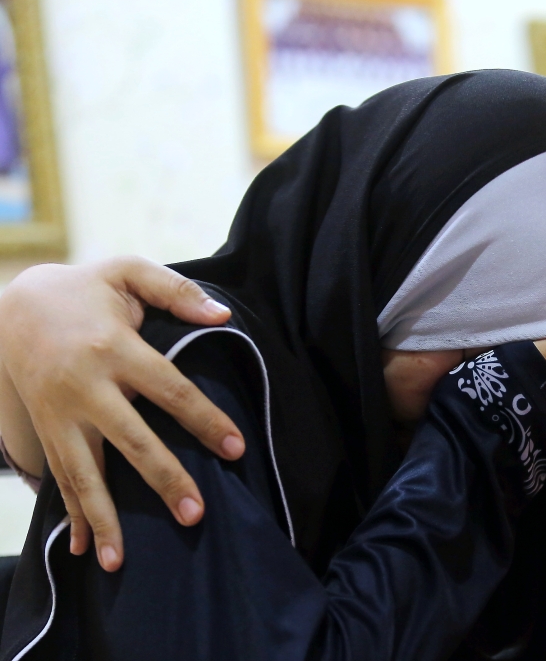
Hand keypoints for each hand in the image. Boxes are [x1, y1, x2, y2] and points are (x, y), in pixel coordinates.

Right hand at [0, 257, 240, 570]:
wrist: (9, 305)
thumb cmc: (83, 289)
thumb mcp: (127, 271)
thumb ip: (177, 290)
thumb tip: (223, 315)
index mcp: (113, 347)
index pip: (170, 390)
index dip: (204, 420)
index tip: (235, 448)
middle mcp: (86, 386)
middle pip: (131, 440)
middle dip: (163, 480)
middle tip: (194, 515)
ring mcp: (60, 413)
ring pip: (84, 472)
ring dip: (104, 517)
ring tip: (120, 562)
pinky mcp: (45, 429)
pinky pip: (60, 477)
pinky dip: (73, 514)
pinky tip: (86, 547)